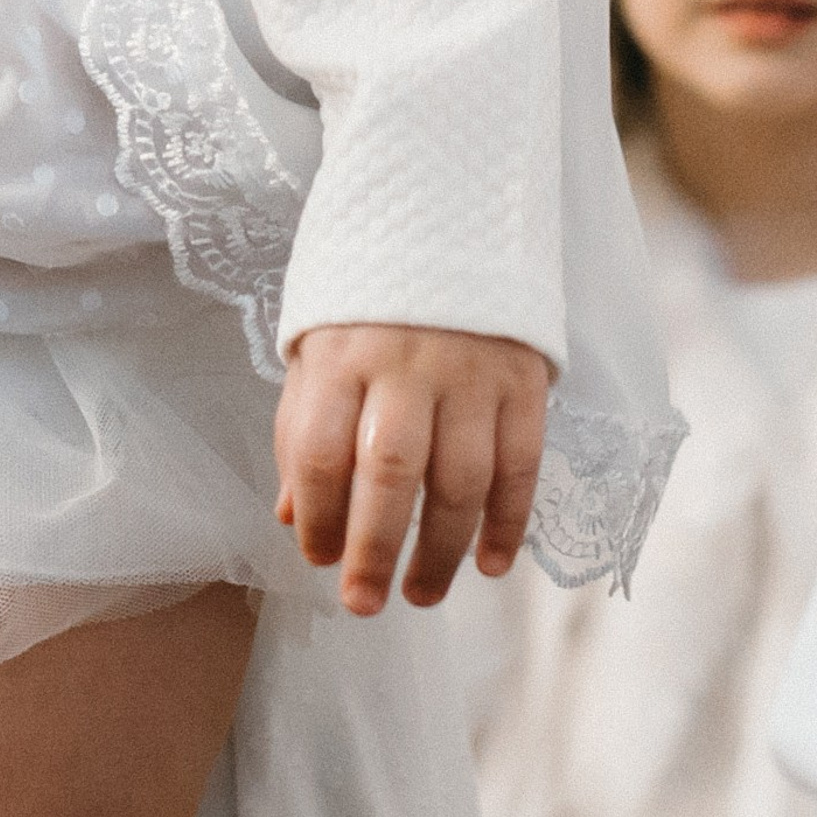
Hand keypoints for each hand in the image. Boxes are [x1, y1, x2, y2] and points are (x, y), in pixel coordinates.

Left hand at [274, 323, 548, 613]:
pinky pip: (521, 465)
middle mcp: (405, 364)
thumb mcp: (318, 346)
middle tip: (364, 603)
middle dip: (375, 551)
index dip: (317, 518)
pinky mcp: (523, 377)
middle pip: (391, 474)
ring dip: (443, 552)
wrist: (445, 213)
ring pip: (461, 481)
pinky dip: (509, 523)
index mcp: (340, 354)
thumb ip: (304, 429)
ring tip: (422, 594)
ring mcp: (470, 371)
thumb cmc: (367, 299)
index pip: (321, 453)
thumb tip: (293, 518)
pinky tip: (490, 564)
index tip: (317, 558)